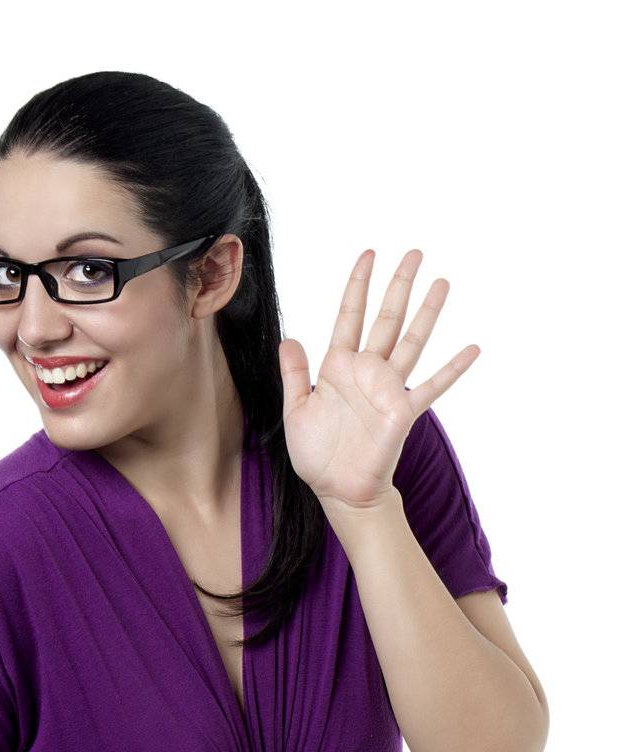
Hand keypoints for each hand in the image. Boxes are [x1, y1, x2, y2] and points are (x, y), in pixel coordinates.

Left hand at [278, 248, 479, 512]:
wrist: (337, 490)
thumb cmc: (316, 455)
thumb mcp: (296, 411)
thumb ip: (295, 374)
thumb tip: (288, 338)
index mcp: (338, 367)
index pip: (350, 315)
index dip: (358, 285)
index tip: (368, 255)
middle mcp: (367, 371)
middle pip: (387, 318)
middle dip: (399, 285)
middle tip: (414, 252)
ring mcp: (388, 389)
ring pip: (412, 341)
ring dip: (427, 312)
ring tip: (442, 281)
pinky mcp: (403, 411)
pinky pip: (433, 386)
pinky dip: (453, 368)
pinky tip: (472, 348)